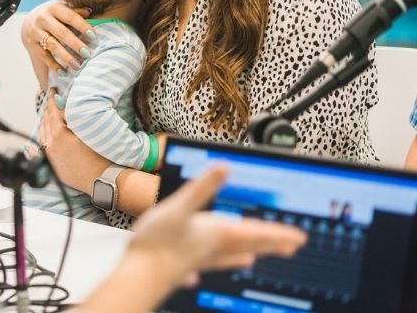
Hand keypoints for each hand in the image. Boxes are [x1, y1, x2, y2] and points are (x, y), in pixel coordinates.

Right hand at [21, 1, 92, 72]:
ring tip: (78, 66)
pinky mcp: (31, 45)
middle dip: (75, 44)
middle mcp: (42, 18)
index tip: (94, 36)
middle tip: (88, 53)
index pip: (70, 17)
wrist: (28, 21)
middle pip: (61, 33)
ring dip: (66, 57)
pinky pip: (44, 56)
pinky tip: (64, 72)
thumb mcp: (61, 9)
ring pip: (52, 45)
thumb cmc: (52, 16)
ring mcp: (35, 32)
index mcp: (53, 7)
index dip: (82, 26)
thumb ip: (75, 12)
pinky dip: (54, 65)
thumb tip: (89, 12)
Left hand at [39, 89, 109, 193]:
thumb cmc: (100, 155)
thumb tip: (59, 101)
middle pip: (45, 121)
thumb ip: (70, 116)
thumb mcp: (86, 131)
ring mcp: (50, 156)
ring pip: (43, 133)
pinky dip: (45, 135)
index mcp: (58, 135)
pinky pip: (44, 145)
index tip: (53, 90)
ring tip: (50, 113)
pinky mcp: (53, 165)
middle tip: (52, 100)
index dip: (53, 99)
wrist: (102, 180)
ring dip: (45, 122)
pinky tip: (48, 132)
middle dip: (48, 109)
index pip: (52, 111)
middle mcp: (50, 145)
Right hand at [129, 166, 306, 285]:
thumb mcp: (180, 206)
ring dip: (247, 254)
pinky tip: (204, 269)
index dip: (279, 233)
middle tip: (291, 246)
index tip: (299, 237)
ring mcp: (200, 258)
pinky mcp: (184, 265)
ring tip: (256, 257)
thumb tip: (224, 166)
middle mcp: (213, 247)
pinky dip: (213, 265)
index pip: (256, 233)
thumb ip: (202, 187)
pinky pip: (207, 264)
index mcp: (217, 233)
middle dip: (271, 245)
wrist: (139, 273)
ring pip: (231, 256)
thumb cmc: (158, 242)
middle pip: (249, 246)